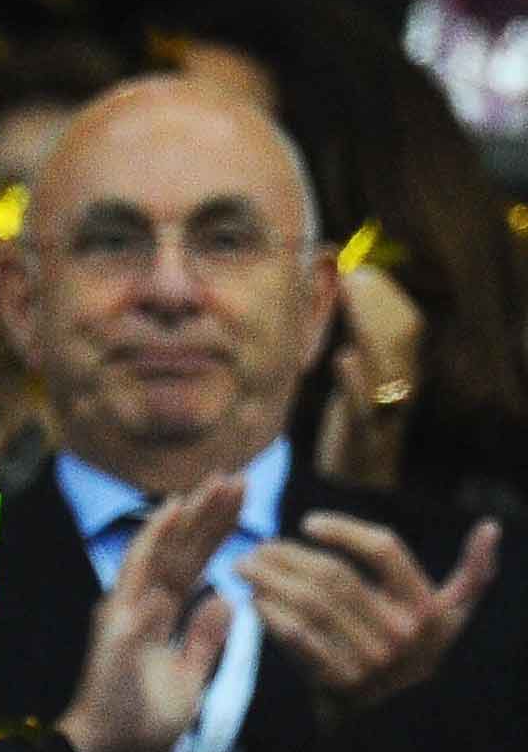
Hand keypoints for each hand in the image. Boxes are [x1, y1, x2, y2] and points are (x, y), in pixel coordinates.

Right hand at [56, 474, 243, 751]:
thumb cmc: (141, 720)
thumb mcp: (189, 678)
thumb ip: (203, 639)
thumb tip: (225, 602)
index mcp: (156, 614)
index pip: (192, 564)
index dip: (214, 533)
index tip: (240, 502)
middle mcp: (138, 603)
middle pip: (179, 549)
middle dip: (208, 513)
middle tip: (235, 476)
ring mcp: (125, 608)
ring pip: (162, 549)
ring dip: (188, 514)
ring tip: (215, 483)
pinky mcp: (119, 620)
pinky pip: (139, 572)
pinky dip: (154, 539)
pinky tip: (172, 511)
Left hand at [240, 512, 497, 711]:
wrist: (394, 720)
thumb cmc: (416, 651)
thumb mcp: (454, 616)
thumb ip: (473, 574)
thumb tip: (492, 526)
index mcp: (429, 609)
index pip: (385, 549)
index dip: (344, 530)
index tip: (308, 523)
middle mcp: (404, 634)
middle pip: (336, 575)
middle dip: (290, 554)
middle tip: (258, 544)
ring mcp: (371, 659)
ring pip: (311, 601)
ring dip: (272, 577)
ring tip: (246, 563)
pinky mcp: (339, 681)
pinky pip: (296, 636)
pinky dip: (270, 613)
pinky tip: (252, 598)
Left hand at [312, 263, 422, 491]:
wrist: (358, 482)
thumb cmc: (357, 420)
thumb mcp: (361, 376)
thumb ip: (359, 341)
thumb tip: (344, 289)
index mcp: (403, 370)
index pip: (408, 323)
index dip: (387, 295)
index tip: (359, 269)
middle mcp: (402, 387)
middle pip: (401, 337)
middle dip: (376, 302)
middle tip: (348, 275)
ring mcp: (386, 410)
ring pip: (388, 365)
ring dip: (367, 327)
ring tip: (346, 296)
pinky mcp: (364, 434)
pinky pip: (366, 407)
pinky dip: (356, 381)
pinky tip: (343, 358)